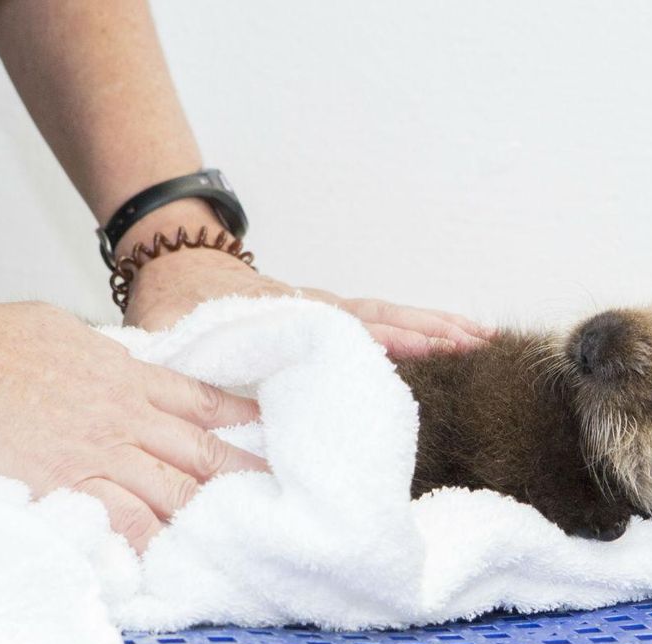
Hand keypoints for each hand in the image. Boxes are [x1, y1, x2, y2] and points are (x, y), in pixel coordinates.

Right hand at [0, 302, 267, 551]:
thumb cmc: (0, 343)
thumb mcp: (64, 331)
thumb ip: (105, 351)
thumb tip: (121, 356)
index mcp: (130, 377)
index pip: (203, 400)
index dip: (242, 417)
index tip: (271, 431)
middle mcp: (127, 418)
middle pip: (202, 451)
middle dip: (244, 473)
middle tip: (281, 491)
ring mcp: (101, 455)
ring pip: (175, 489)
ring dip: (209, 511)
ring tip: (242, 530)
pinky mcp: (70, 486)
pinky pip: (124, 519)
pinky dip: (150, 538)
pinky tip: (170, 554)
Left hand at [122, 245, 491, 358]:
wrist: (181, 262)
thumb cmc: (175, 302)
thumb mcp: (167, 328)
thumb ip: (177, 350)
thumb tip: (182, 374)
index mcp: (282, 313)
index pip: (340, 326)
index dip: (379, 337)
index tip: (418, 346)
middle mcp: (316, 309)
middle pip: (383, 316)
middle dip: (430, 327)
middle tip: (476, 341)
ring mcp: (330, 310)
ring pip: (393, 315)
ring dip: (438, 324)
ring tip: (484, 337)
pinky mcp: (335, 316)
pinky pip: (388, 318)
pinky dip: (424, 325)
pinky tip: (454, 337)